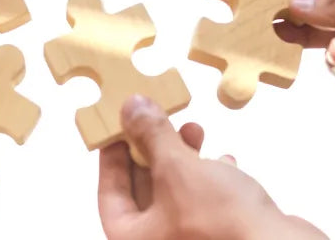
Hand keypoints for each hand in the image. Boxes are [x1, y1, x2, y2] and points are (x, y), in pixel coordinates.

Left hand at [98, 95, 324, 239]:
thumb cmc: (221, 223)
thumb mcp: (177, 168)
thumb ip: (152, 136)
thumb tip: (131, 108)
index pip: (110, 195)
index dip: (113, 158)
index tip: (119, 128)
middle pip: (145, 191)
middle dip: (154, 150)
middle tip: (160, 120)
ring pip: (178, 193)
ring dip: (184, 157)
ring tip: (196, 130)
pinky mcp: (223, 236)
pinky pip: (207, 203)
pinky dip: (212, 178)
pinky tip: (224, 160)